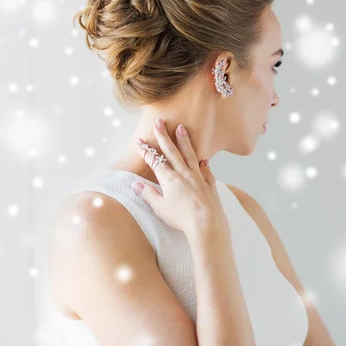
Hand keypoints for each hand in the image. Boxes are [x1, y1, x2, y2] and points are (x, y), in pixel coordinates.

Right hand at [131, 118, 229, 237]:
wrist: (207, 224)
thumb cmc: (182, 218)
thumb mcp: (160, 208)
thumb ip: (148, 194)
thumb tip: (135, 185)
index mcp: (169, 179)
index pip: (155, 161)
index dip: (146, 151)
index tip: (140, 141)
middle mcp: (183, 174)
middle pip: (172, 151)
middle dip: (164, 136)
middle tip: (160, 122)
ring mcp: (198, 178)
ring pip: (190, 155)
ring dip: (184, 141)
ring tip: (182, 128)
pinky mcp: (209, 185)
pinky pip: (206, 171)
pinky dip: (204, 164)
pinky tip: (204, 159)